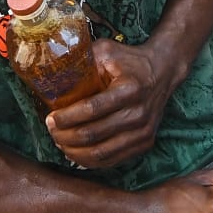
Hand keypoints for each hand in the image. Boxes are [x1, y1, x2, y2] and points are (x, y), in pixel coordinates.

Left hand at [45, 39, 174, 167]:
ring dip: (74, 151)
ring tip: (59, 142)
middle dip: (65, 136)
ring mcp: (144, 132)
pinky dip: (89, 160)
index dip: (67, 117)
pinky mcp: (145, 143)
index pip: (92, 109)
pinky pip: (112, 160)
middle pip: (93, 134)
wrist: (162, 71)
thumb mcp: (106, 51)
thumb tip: (51, 71)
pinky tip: (75, 152)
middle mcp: (140, 113)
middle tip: (51, 130)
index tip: (50, 118)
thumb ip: (82, 59)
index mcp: (130, 89)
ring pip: (101, 153)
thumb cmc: (129, 61)